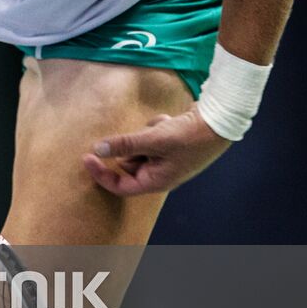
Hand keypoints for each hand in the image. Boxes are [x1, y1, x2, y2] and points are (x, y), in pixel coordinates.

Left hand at [83, 107, 231, 195]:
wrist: (220, 122)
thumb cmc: (189, 136)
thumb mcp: (154, 139)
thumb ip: (125, 144)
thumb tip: (98, 149)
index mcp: (156, 181)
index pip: (121, 186)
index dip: (102, 174)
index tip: (87, 157)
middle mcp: (161, 174)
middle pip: (129, 164)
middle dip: (130, 145)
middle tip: (137, 133)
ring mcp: (167, 159)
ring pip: (140, 146)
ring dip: (145, 134)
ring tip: (162, 125)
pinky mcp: (171, 145)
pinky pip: (152, 136)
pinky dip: (156, 127)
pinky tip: (169, 121)